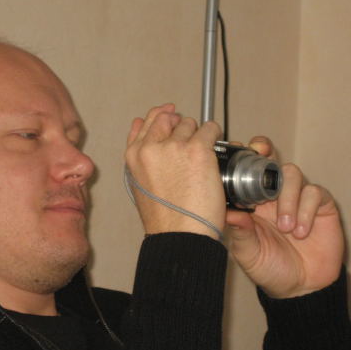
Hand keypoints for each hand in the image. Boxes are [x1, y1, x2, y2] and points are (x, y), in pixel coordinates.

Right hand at [125, 104, 224, 239]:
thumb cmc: (163, 219)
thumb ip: (140, 155)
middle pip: (168, 118)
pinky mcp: (197, 150)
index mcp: (133, 156)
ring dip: (199, 134)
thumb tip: (140, 124)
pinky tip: (216, 149)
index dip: (161, 116)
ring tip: (203, 157)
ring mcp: (173, 147)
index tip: (170, 114)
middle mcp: (150, 148)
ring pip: (190, 123)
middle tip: (192, 141)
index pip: (145, 122)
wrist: (179, 235)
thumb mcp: (140, 184)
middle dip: (180, 126)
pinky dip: (215, 136)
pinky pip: (210, 129)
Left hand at [226, 137, 343, 297]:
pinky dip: (306, 210)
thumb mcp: (247, 252)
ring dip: (288, 198)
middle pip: (271, 161)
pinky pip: (314, 193)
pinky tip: (301, 231)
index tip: (238, 151)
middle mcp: (274, 195)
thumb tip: (227, 211)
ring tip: (285, 227)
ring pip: (292, 174)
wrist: (300, 288)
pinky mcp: (320, 206)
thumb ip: (240, 231)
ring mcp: (298, 198)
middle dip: (266, 154)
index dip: (243, 157)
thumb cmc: (268, 267)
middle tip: (262, 156)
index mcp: (252, 201)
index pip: (247, 171)